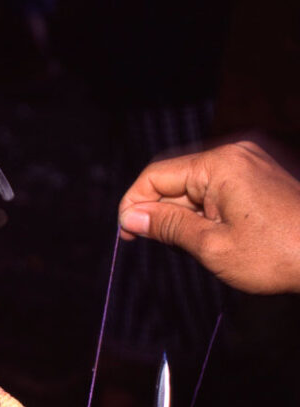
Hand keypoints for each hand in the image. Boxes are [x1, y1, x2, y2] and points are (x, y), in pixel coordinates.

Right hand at [118, 141, 299, 293]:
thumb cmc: (280, 255)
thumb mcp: (212, 246)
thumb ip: (167, 226)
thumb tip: (130, 218)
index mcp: (220, 164)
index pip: (155, 175)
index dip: (134, 204)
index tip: (127, 234)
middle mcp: (237, 150)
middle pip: (176, 175)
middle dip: (158, 207)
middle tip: (148, 240)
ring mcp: (254, 157)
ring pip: (197, 180)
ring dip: (183, 209)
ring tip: (185, 242)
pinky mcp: (264, 170)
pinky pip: (220, 182)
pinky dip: (206, 205)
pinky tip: (208, 231)